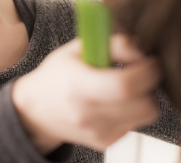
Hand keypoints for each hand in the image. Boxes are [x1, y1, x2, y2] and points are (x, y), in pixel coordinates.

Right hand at [12, 34, 160, 152]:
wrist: (36, 109)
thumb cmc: (55, 76)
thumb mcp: (75, 49)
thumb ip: (110, 44)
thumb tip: (139, 50)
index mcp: (77, 85)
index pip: (125, 85)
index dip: (145, 71)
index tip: (147, 61)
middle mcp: (87, 113)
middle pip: (143, 105)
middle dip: (149, 84)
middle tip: (138, 72)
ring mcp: (97, 131)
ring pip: (145, 116)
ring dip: (143, 98)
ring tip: (123, 87)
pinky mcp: (104, 141)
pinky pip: (134, 125)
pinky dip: (132, 111)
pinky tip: (113, 101)